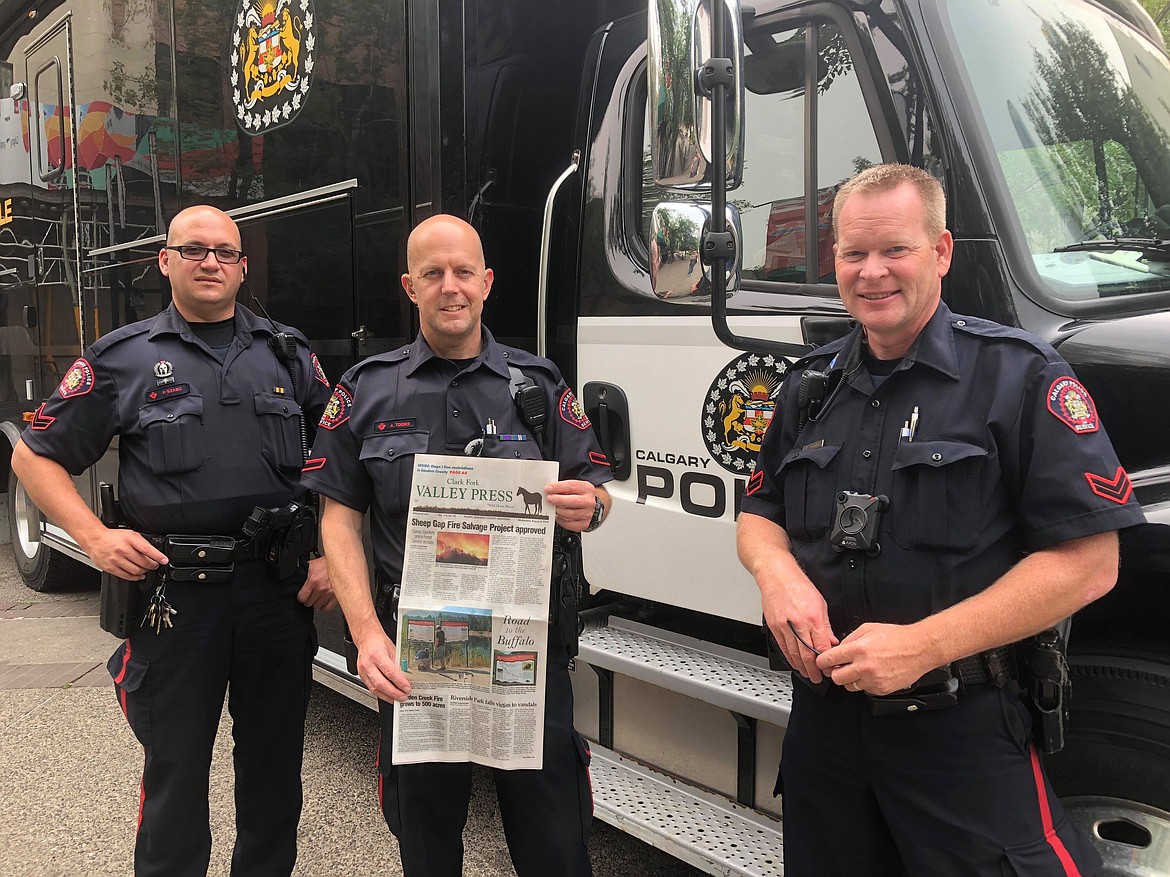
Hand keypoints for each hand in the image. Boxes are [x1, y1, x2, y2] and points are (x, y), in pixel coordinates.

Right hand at [83, 528, 168, 579]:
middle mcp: (122, 550)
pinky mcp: (110, 568)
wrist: (94, 539)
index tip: (164, 560)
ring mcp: (116, 560)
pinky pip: (126, 576)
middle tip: (155, 565)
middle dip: (153, 565)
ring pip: (136, 571)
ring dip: (145, 571)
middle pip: (143, 562)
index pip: (148, 550)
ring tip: (147, 569)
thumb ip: (141, 542)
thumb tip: (154, 551)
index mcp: (129, 540)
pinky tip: (139, 576)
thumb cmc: (113, 537)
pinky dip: (135, 577)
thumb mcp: (130, 534)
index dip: (158, 556)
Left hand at [297, 556, 336, 610]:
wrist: (339, 562)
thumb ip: (304, 573)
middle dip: (308, 600)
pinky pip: (328, 608)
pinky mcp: (336, 595)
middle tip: (310, 596)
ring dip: (316, 602)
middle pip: (309, 603)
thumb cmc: (326, 563)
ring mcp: (329, 593)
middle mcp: (321, 588)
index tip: (302, 596)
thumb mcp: (312, 565)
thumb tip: (296, 577)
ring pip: (318, 606)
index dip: (300, 597)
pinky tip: (323, 602)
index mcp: (313, 581)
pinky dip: (325, 607)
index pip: (302, 597)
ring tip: (317, 598)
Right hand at [355, 627, 412, 702]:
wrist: (366, 638)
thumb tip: (407, 677)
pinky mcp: (361, 676)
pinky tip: (388, 695)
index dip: (399, 682)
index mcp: (377, 655)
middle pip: (381, 683)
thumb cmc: (379, 642)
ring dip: (387, 696)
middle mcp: (368, 664)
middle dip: (394, 693)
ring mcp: (363, 671)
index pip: (390, 672)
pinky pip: (371, 688)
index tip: (407, 688)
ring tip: (397, 698)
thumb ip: (398, 664)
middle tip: (403, 696)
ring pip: (375, 689)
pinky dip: (381, 694)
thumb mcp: (393, 650)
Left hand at [544, 480, 597, 531]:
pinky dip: (561, 520)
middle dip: (559, 500)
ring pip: (570, 514)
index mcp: (587, 488)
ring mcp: (587, 514)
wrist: (588, 506)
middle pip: (573, 501)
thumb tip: (549, 490)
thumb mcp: (573, 487)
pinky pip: (569, 524)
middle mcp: (589, 501)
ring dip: (559, 510)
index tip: (548, 488)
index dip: (558, 487)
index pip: (572, 486)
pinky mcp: (584, 524)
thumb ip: (562, 487)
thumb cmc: (578, 495)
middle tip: (549, 498)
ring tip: (554, 507)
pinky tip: (558, 516)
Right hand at [761, 577, 837, 683]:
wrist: (776, 575)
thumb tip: (832, 641)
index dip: (827, 661)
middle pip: (807, 654)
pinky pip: (782, 647)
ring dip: (802, 667)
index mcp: (812, 618)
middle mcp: (798, 624)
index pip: (822, 647)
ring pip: (794, 654)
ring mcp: (784, 626)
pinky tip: (795, 663)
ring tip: (808, 674)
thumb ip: (826, 625)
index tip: (830, 667)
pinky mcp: (774, 627)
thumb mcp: (820, 603)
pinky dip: (790, 658)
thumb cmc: (798, 585)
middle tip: (819, 678)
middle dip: (814, 670)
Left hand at [816, 623, 938, 694]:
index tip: (822, 662)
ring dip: (850, 679)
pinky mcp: (881, 689)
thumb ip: (849, 639)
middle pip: (836, 678)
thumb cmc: (897, 637)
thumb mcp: (868, 629)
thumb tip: (838, 649)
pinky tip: (873, 673)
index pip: (829, 660)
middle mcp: (864, 667)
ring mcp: (873, 680)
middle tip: (841, 667)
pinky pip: (864, 690)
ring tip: (861, 668)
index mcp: (859, 649)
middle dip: (836, 672)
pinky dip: (865, 683)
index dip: (822, 661)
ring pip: (849, 686)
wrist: (919, 649)